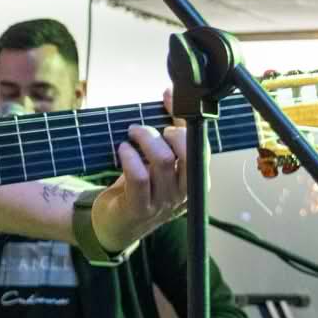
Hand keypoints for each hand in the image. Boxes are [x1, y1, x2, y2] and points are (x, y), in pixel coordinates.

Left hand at [89, 114, 188, 255]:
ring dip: (145, 140)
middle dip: (170, 133)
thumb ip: (169, 129)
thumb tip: (170, 93)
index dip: (185, 124)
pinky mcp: (139, 208)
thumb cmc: (141, 188)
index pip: (201, 149)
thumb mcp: (160, 160)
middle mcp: (184, 194)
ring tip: (132, 133)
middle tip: (149, 129)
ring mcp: (163, 203)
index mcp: (194, 182)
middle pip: (188, 155)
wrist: (116, 224)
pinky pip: (139, 177)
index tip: (169, 103)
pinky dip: (130, 157)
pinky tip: (123, 149)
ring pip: (162, 162)